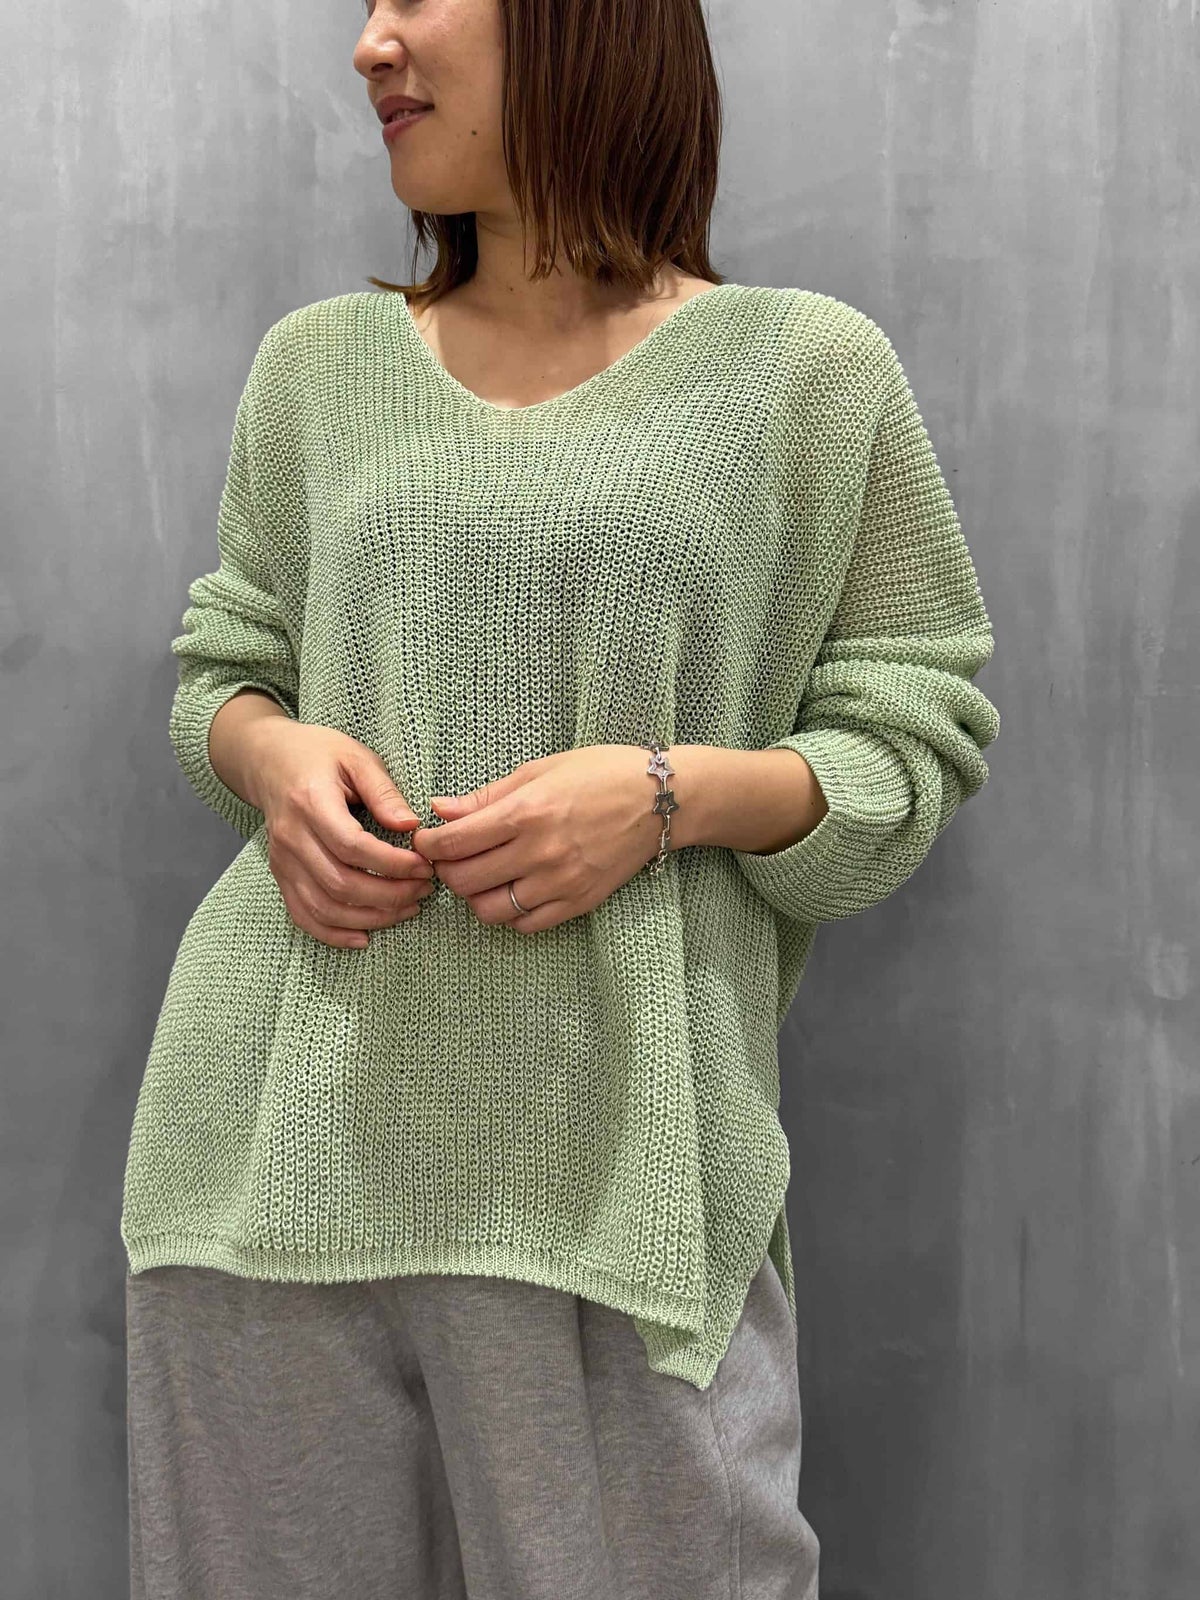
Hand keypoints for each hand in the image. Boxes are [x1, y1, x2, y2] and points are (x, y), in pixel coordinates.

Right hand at [250, 721, 436, 948]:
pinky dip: (333, 934)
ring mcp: (282, 861)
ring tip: (407, 909)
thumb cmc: (319, 754)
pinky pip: (303, 915)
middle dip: (390, 895)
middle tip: (424, 889)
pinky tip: (364, 936)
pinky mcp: (281, 875)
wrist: (268, 760)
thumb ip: (384, 791)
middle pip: (340, 883)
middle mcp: (291, 837)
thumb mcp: (356, 757)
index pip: (352, 847)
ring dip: (370, 917)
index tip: (424, 865)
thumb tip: (412, 826)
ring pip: (324, 907)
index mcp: (310, 802)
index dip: (392, 863)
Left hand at [410, 745, 665, 932]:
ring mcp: (560, 882)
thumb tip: (439, 810)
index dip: (429, 846)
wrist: (660, 800)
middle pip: (464, 881)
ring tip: (482, 876)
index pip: (454, 843)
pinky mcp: (579, 903)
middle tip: (451, 859)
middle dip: (446, 871)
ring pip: (490, 910)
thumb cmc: (600, 773)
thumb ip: (486, 796)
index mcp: (526, 813)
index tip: (427, 841)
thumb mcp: (539, 771)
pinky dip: (509, 913)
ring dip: (475, 896)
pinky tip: (512, 891)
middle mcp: (540, 852)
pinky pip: (526, 924)